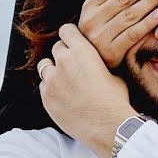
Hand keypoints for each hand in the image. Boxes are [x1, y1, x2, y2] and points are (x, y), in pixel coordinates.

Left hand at [38, 24, 137, 157]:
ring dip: (53, 70)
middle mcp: (64, 61)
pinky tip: (63, 96)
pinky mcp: (46, 97)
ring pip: (44, 66)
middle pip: (56, 48)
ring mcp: (52, 80)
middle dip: (64, 54)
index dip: (70, 36)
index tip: (74, 43)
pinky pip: (43, 85)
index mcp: (82, 51)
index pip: (66, 30)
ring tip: (65, 80)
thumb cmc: (115, 100)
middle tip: (74, 66)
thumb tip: (97, 61)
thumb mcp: (114, 73)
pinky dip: (50, 88)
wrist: (108, 126)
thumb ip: (98, 62)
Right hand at [78, 0, 157, 68]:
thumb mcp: (99, 12)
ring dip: (150, 0)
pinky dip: (148, 23)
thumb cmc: (101, 32)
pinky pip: (133, 34)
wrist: (90, 65)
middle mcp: (92, 19)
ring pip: (130, 14)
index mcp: (90, 5)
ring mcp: (100, 36)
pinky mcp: (111, 52)